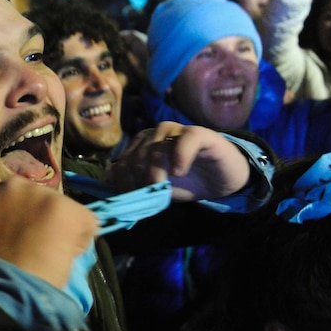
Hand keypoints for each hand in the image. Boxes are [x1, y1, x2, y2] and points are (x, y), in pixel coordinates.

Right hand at [0, 177, 97, 289]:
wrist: (0, 283)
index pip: (14, 199)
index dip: (21, 220)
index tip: (21, 239)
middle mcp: (16, 185)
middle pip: (39, 200)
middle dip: (40, 219)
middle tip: (36, 247)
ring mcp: (44, 195)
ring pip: (62, 210)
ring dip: (60, 228)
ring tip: (51, 255)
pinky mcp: (68, 209)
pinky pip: (86, 223)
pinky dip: (80, 240)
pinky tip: (66, 257)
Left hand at [105, 123, 249, 201]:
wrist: (222, 179)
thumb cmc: (187, 182)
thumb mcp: (156, 187)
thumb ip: (132, 182)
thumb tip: (108, 175)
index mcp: (141, 145)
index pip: (122, 163)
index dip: (123, 184)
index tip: (133, 200)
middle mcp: (155, 134)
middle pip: (136, 158)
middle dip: (139, 182)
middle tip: (149, 197)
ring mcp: (176, 131)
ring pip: (155, 150)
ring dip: (155, 173)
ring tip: (162, 190)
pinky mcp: (199, 133)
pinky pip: (185, 140)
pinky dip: (179, 156)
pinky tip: (179, 172)